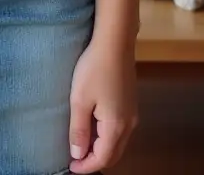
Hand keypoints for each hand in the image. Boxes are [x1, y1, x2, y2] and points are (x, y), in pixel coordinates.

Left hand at [67, 42, 137, 172]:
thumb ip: (79, 130)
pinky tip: (94, 126)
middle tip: (76, 160)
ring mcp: (132, 112)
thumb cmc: (95, 69)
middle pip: (113, 154)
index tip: (71, 167)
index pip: (103, 158)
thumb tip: (78, 154)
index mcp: (116, 126)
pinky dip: (107, 136)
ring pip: (118, 142)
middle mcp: (129, 124)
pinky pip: (121, 129)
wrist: (115, 42)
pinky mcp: (131, 102)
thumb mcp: (80, 99)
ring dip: (102, 148)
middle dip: (95, 160)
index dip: (86, 166)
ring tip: (82, 144)